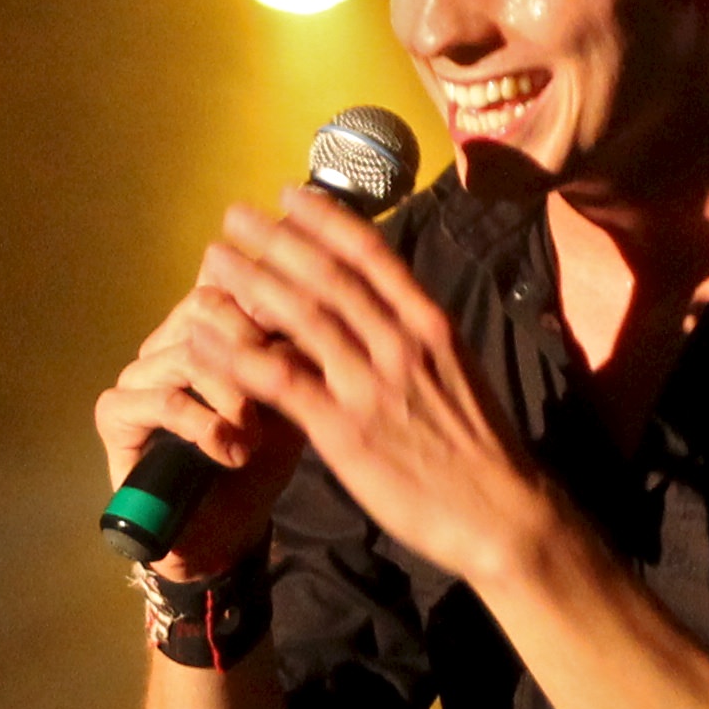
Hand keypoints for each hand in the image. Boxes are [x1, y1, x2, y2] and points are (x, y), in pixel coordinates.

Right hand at [93, 204, 315, 578]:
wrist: (224, 529)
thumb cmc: (261, 459)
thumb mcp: (296, 397)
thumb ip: (302, 348)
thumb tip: (331, 297)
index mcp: (208, 326)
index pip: (231, 280)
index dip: (270, 295)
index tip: (304, 322)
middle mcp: (167, 340)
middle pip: (205, 303)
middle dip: (251, 340)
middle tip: (281, 377)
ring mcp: (137, 374)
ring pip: (187, 352)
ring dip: (232, 395)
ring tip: (253, 433)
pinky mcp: (114, 413)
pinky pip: (160, 399)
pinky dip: (204, 426)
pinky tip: (228, 451)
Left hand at [202, 190, 557, 586]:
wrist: (502, 514)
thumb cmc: (479, 449)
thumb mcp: (458, 373)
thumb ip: (417, 339)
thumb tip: (384, 309)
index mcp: (430, 326)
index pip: (373, 257)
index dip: (327, 221)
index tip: (291, 194)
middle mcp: (400, 345)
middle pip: (327, 277)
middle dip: (277, 240)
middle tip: (234, 216)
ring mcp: (370, 386)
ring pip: (300, 318)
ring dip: (251, 283)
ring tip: (214, 261)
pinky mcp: (344, 431)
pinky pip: (280, 381)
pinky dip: (238, 354)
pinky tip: (206, 336)